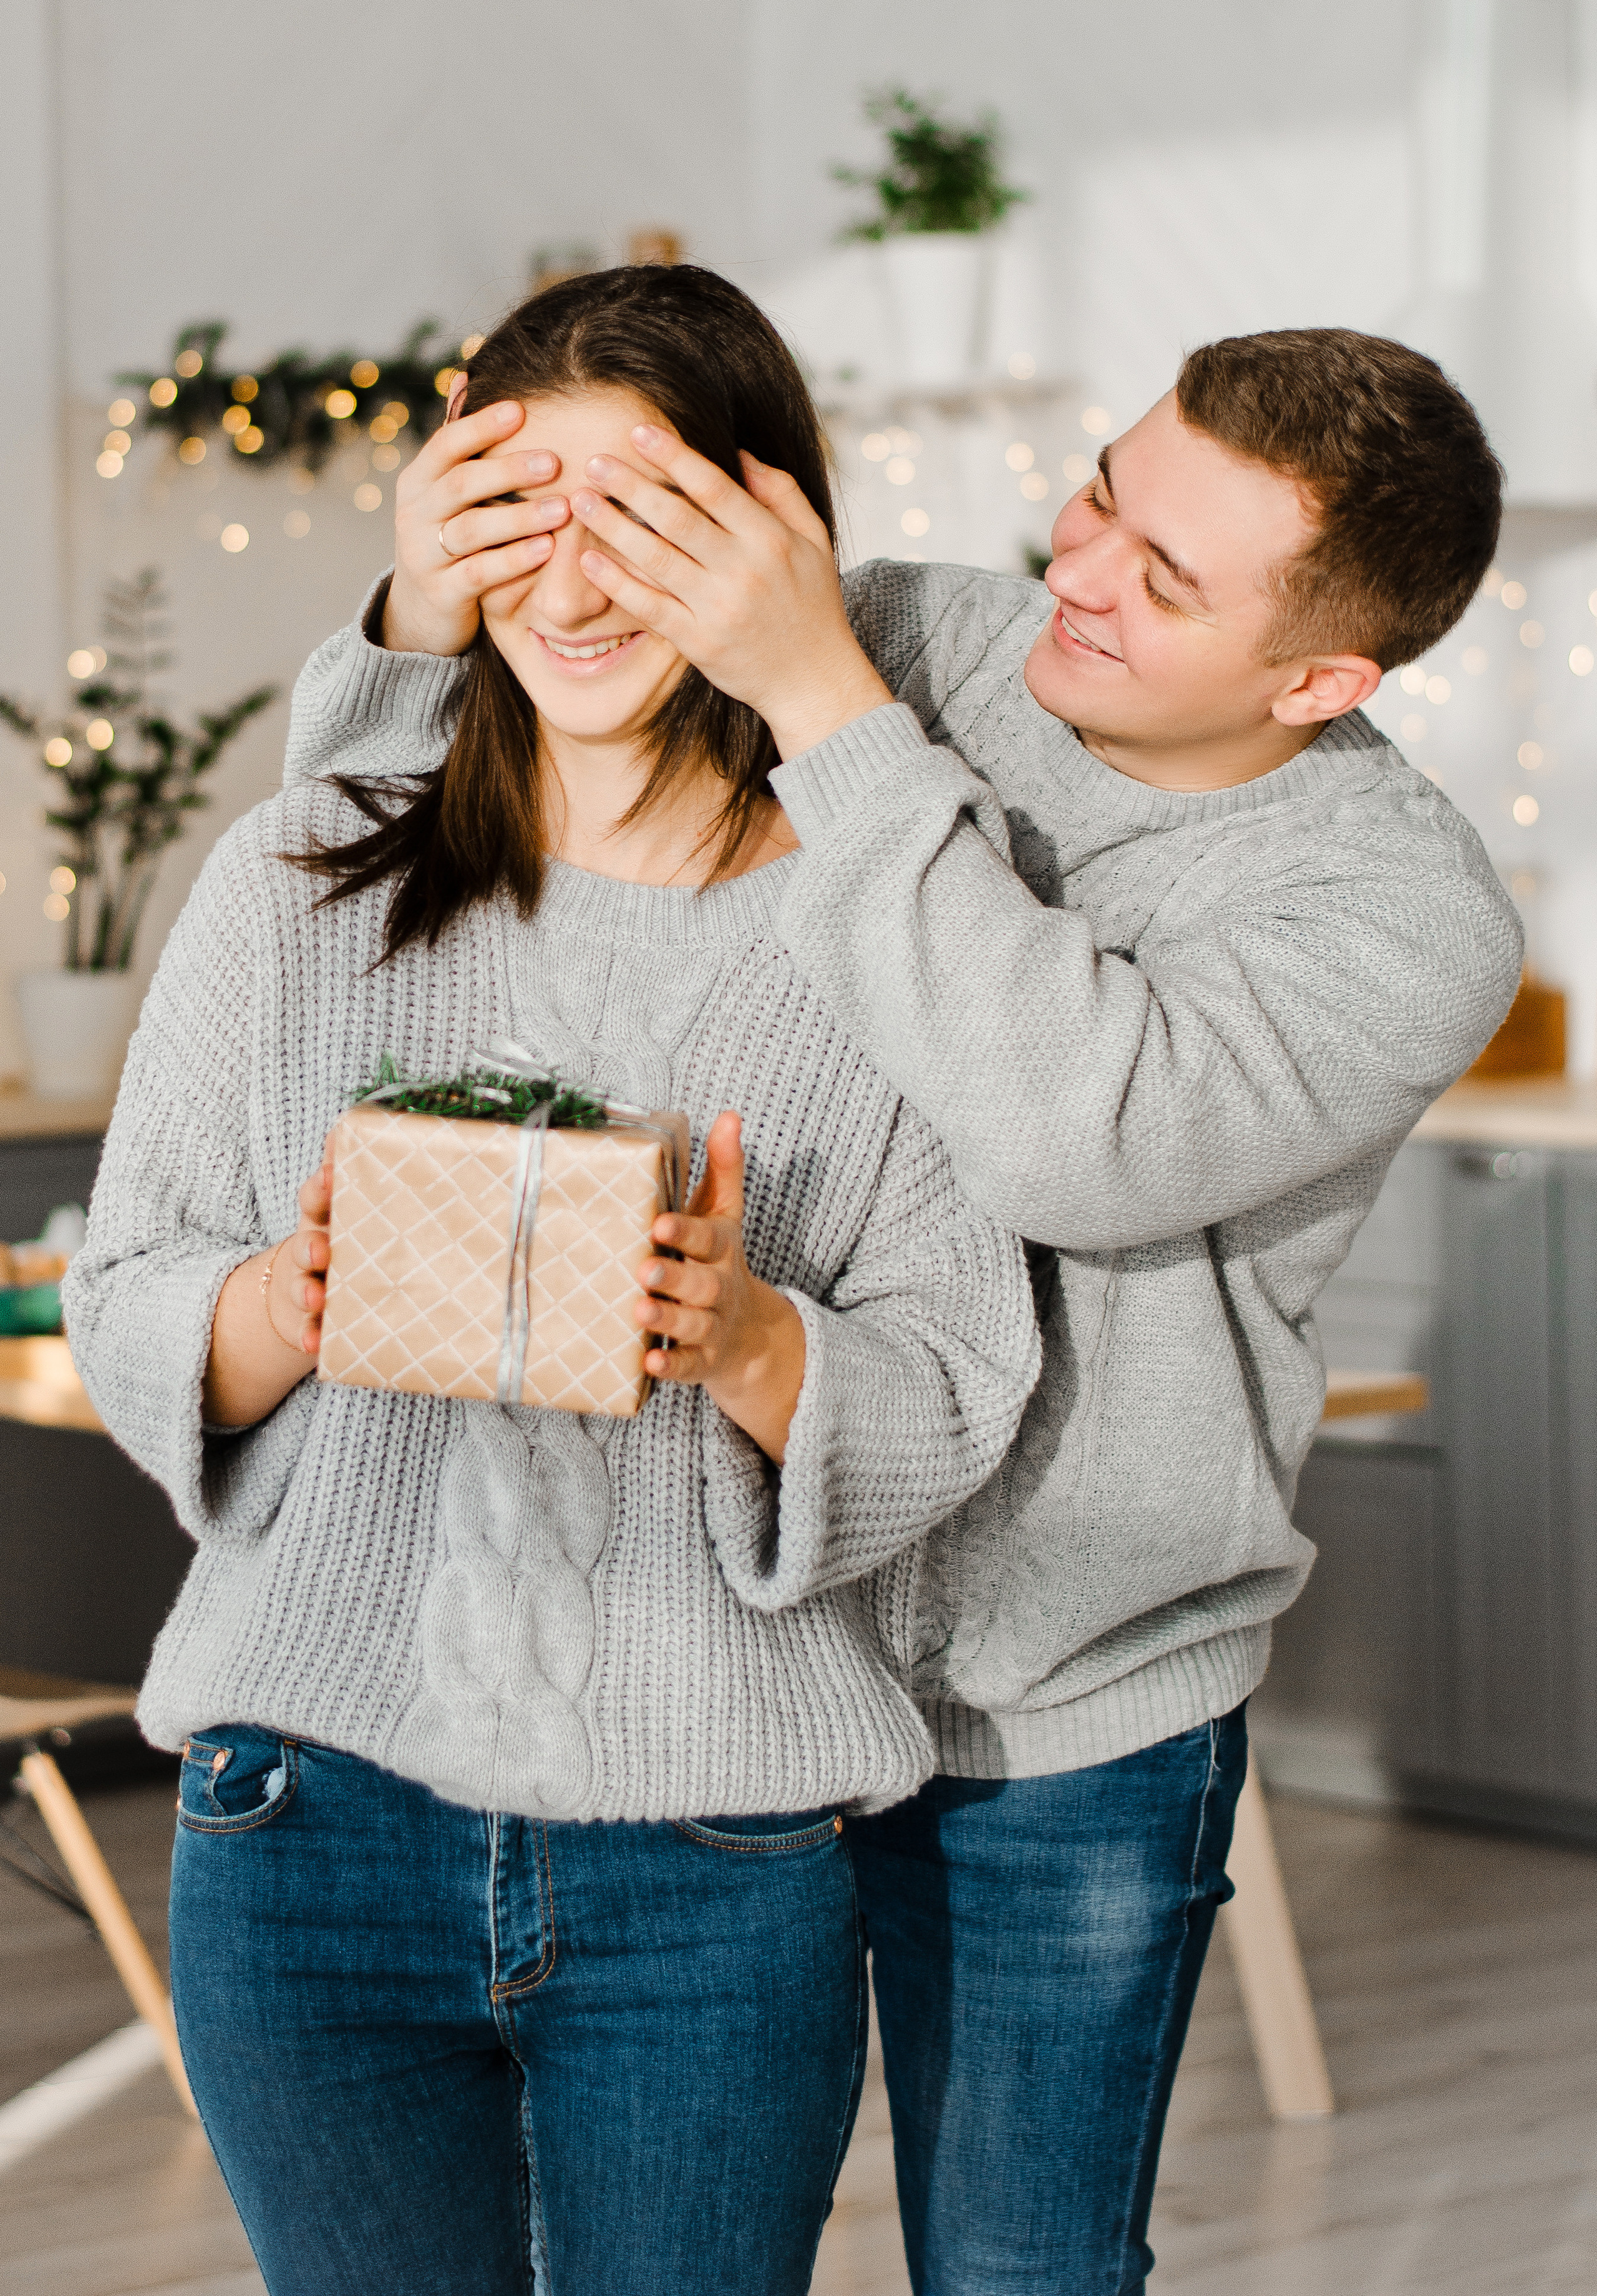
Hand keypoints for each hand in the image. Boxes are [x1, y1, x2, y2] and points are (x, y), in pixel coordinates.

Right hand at [202, 1137, 335, 1427]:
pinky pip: (306, 1331)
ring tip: (316, 1297)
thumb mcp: (350, 1213)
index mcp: (323, 1220)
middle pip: (305, 1243)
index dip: (320, 1187)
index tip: (328, 1178)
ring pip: (302, 1287)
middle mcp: (311, 1251)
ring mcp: (304, 1287)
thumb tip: (369, 1128)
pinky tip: (316, 1343)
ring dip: (306, 1291)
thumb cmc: (345, 1243)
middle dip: (310, 1245)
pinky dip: (309, 1336)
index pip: (316, 1198)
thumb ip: (356, 1180)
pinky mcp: (305, 1322)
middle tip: (322, 1248)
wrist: (309, 1295)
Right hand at [382, 395, 571, 655]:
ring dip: (519, 518)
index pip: (446, 444)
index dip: (481, 426)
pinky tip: (547, 550)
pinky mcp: (442, 593)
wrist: (419, 613)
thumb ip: (456, 442)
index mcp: (418, 481)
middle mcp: (414, 513)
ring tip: (562, 509)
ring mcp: (424, 554)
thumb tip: (465, 375)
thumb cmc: (445, 539)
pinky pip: (480, 574)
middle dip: (508, 470)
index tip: (521, 410)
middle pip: (460, 483)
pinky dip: (514, 561)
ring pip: (471, 529)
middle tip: (556, 461)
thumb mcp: (442, 492)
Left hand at [571, 426, 893, 759]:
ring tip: (581, 501)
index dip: (674, 456)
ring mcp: (718, 608)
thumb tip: (738, 453)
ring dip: (613, 527)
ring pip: (656, 559)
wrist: (813, 681)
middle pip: (677, 518)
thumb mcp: (813, 540)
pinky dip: (617, 583)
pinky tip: (589, 560)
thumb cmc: (812, 604)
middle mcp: (743, 570)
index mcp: (770, 539)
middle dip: (631, 486)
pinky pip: (650, 607)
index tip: (639, 432)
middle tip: (594, 462)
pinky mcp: (698, 642)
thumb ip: (781, 492)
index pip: (714, 487)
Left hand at [636, 1111, 805, 1462]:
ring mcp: (713, 1327)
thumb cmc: (718, 1261)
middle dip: (674, 1276)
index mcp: (720, 1249)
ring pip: (694, 1324)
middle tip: (642, 1268)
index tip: (659, 1223)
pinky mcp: (704, 1360)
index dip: (686, 1232)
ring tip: (639, 1311)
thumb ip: (725, 1167)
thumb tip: (728, 1115)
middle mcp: (719, 1288)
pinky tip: (649, 1364)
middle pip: (701, 1283)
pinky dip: (672, 1366)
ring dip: (668, 1319)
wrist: (750, 1334)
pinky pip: (690, 1366)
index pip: (708, 1238)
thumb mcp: (724, 1215)